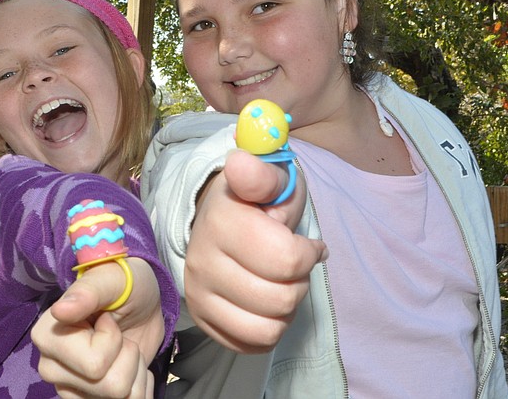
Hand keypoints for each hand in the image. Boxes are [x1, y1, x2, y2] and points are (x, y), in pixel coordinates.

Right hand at [32, 258, 163, 397]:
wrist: (139, 302)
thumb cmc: (124, 285)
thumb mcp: (112, 279)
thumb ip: (88, 293)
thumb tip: (61, 310)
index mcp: (48, 336)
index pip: (94, 364)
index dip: (114, 340)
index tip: (107, 319)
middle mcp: (52, 367)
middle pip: (109, 387)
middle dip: (128, 358)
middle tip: (119, 335)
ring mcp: (70, 387)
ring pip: (119, 397)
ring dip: (135, 371)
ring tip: (124, 347)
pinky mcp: (87, 397)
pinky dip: (140, 385)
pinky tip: (131, 365)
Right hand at [184, 149, 327, 353]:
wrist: (221, 217)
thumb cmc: (259, 200)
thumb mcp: (273, 179)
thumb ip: (264, 174)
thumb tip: (240, 164)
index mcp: (221, 221)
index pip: (287, 260)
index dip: (309, 253)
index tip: (308, 243)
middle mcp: (202, 260)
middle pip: (281, 299)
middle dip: (299, 281)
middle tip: (293, 263)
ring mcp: (198, 293)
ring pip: (267, 328)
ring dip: (286, 308)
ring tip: (280, 282)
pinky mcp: (202, 319)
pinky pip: (251, 344)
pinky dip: (269, 328)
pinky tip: (267, 302)